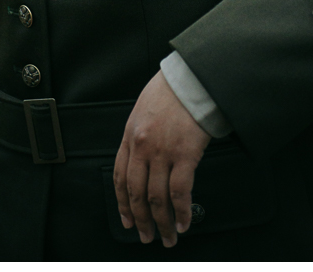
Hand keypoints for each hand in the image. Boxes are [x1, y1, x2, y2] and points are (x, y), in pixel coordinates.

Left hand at [113, 70, 211, 246]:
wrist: (191, 77)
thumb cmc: (170, 89)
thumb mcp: (144, 110)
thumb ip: (140, 135)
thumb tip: (143, 161)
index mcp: (130, 135)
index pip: (120, 177)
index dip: (122, 204)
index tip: (127, 220)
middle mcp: (142, 147)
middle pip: (136, 193)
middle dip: (141, 220)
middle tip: (146, 236)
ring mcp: (163, 151)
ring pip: (157, 197)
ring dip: (161, 222)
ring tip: (167, 237)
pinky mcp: (185, 154)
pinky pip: (180, 191)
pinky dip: (180, 211)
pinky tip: (183, 222)